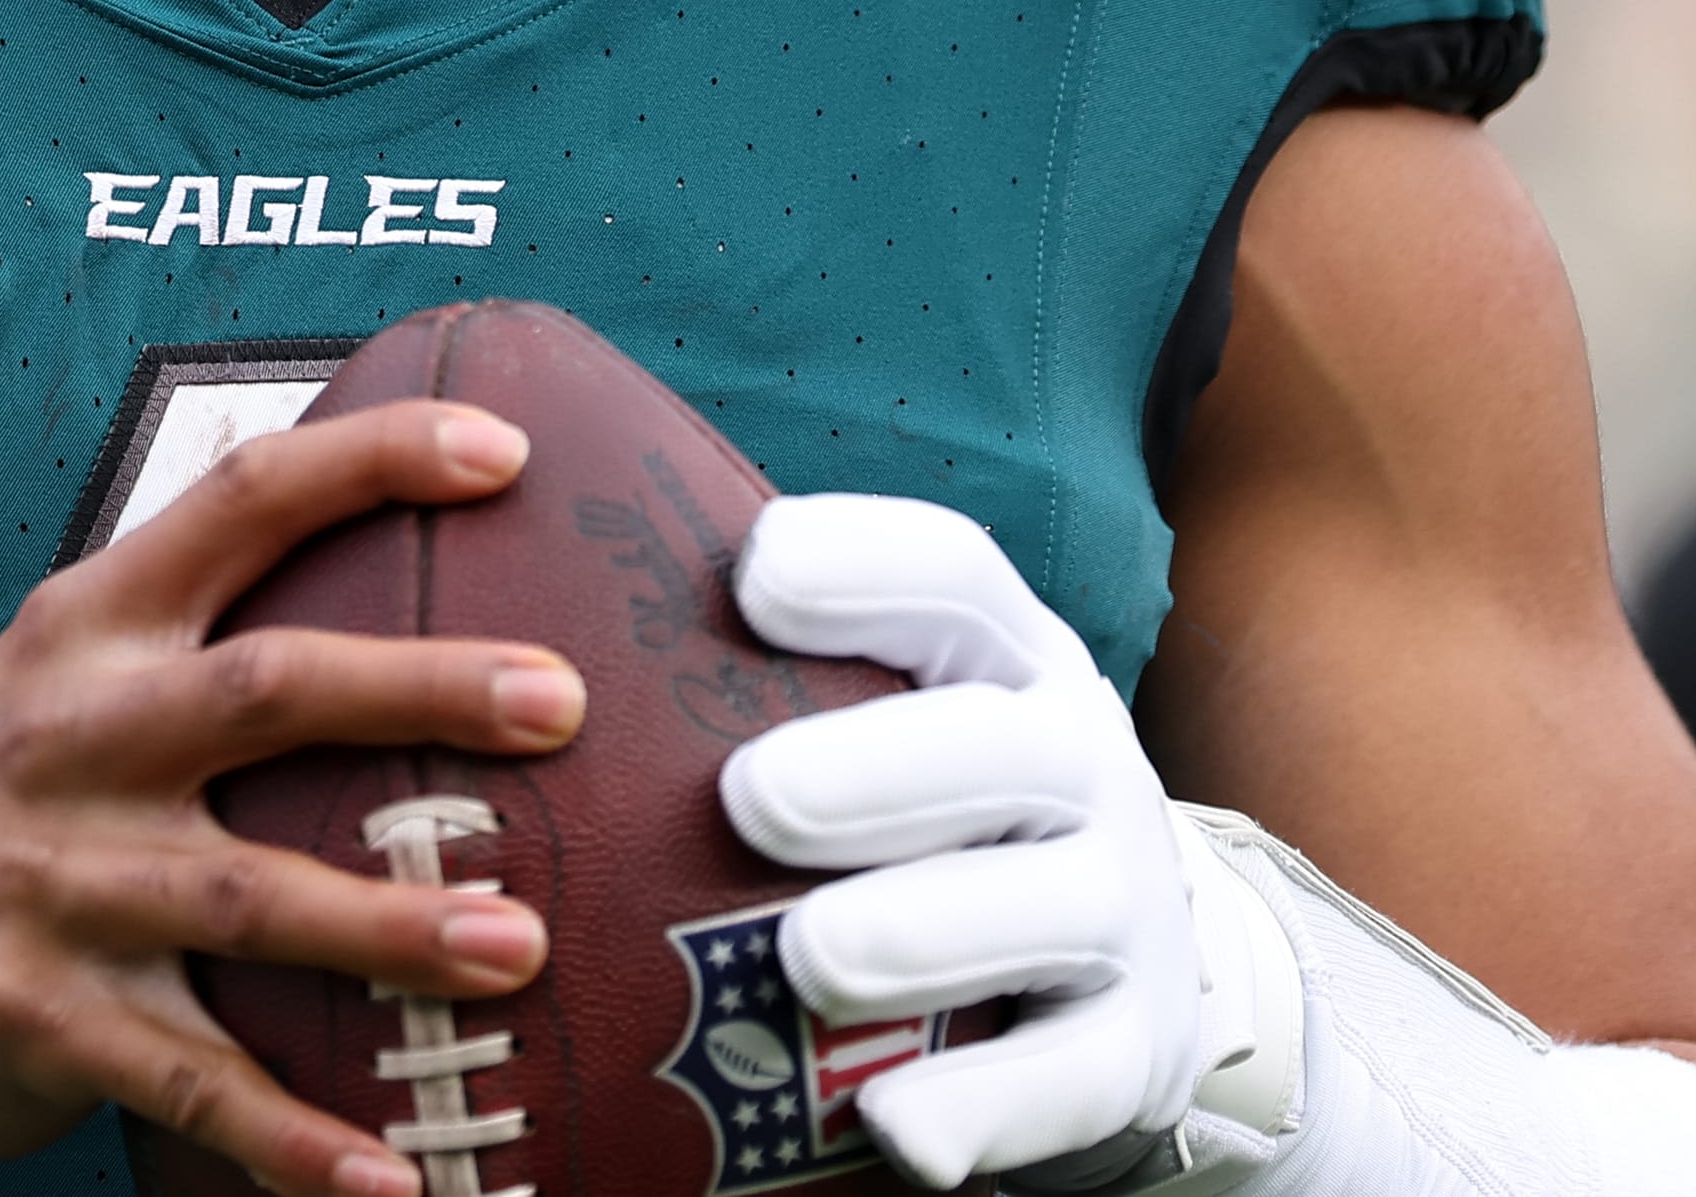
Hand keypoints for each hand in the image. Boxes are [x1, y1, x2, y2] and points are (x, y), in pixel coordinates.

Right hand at [0, 402, 587, 1196]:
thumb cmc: (10, 786)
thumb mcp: (70, 668)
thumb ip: (205, 618)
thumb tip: (405, 542)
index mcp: (90, 627)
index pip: (238, 506)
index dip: (369, 463)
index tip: (501, 451)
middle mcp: (71, 737)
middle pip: (263, 690)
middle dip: (419, 689)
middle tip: (559, 700)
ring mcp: (52, 880)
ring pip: (245, 897)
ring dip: (389, 927)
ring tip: (521, 946)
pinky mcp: (41, 1016)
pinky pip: (192, 1084)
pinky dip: (294, 1139)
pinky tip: (397, 1178)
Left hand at [719, 493, 1213, 1188]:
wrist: (1121, 958)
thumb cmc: (949, 807)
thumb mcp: (910, 708)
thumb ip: (783, 665)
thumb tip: (561, 613)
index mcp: (1012, 661)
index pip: (956, 580)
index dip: (862, 568)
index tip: (753, 576)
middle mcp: (1083, 766)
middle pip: (1001, 749)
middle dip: (879, 769)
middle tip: (750, 798)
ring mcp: (1123, 909)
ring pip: (1046, 912)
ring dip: (923, 934)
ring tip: (807, 960)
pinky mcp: (1134, 1047)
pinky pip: (1070, 1079)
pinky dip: (988, 1106)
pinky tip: (895, 1128)